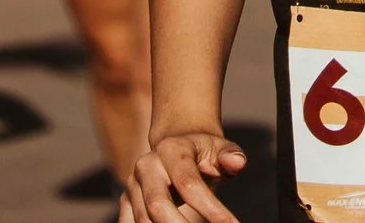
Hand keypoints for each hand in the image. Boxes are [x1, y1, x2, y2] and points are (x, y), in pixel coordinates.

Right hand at [123, 130, 245, 222]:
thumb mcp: (220, 148)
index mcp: (171, 149)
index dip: (211, 209)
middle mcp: (147, 165)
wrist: (175, 148)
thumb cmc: (204, 153)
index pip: (189, 184)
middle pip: (156, 205)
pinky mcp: (126, 201)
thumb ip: (230, 155)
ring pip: (143, 219)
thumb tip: (237, 163)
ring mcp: (133, 184)